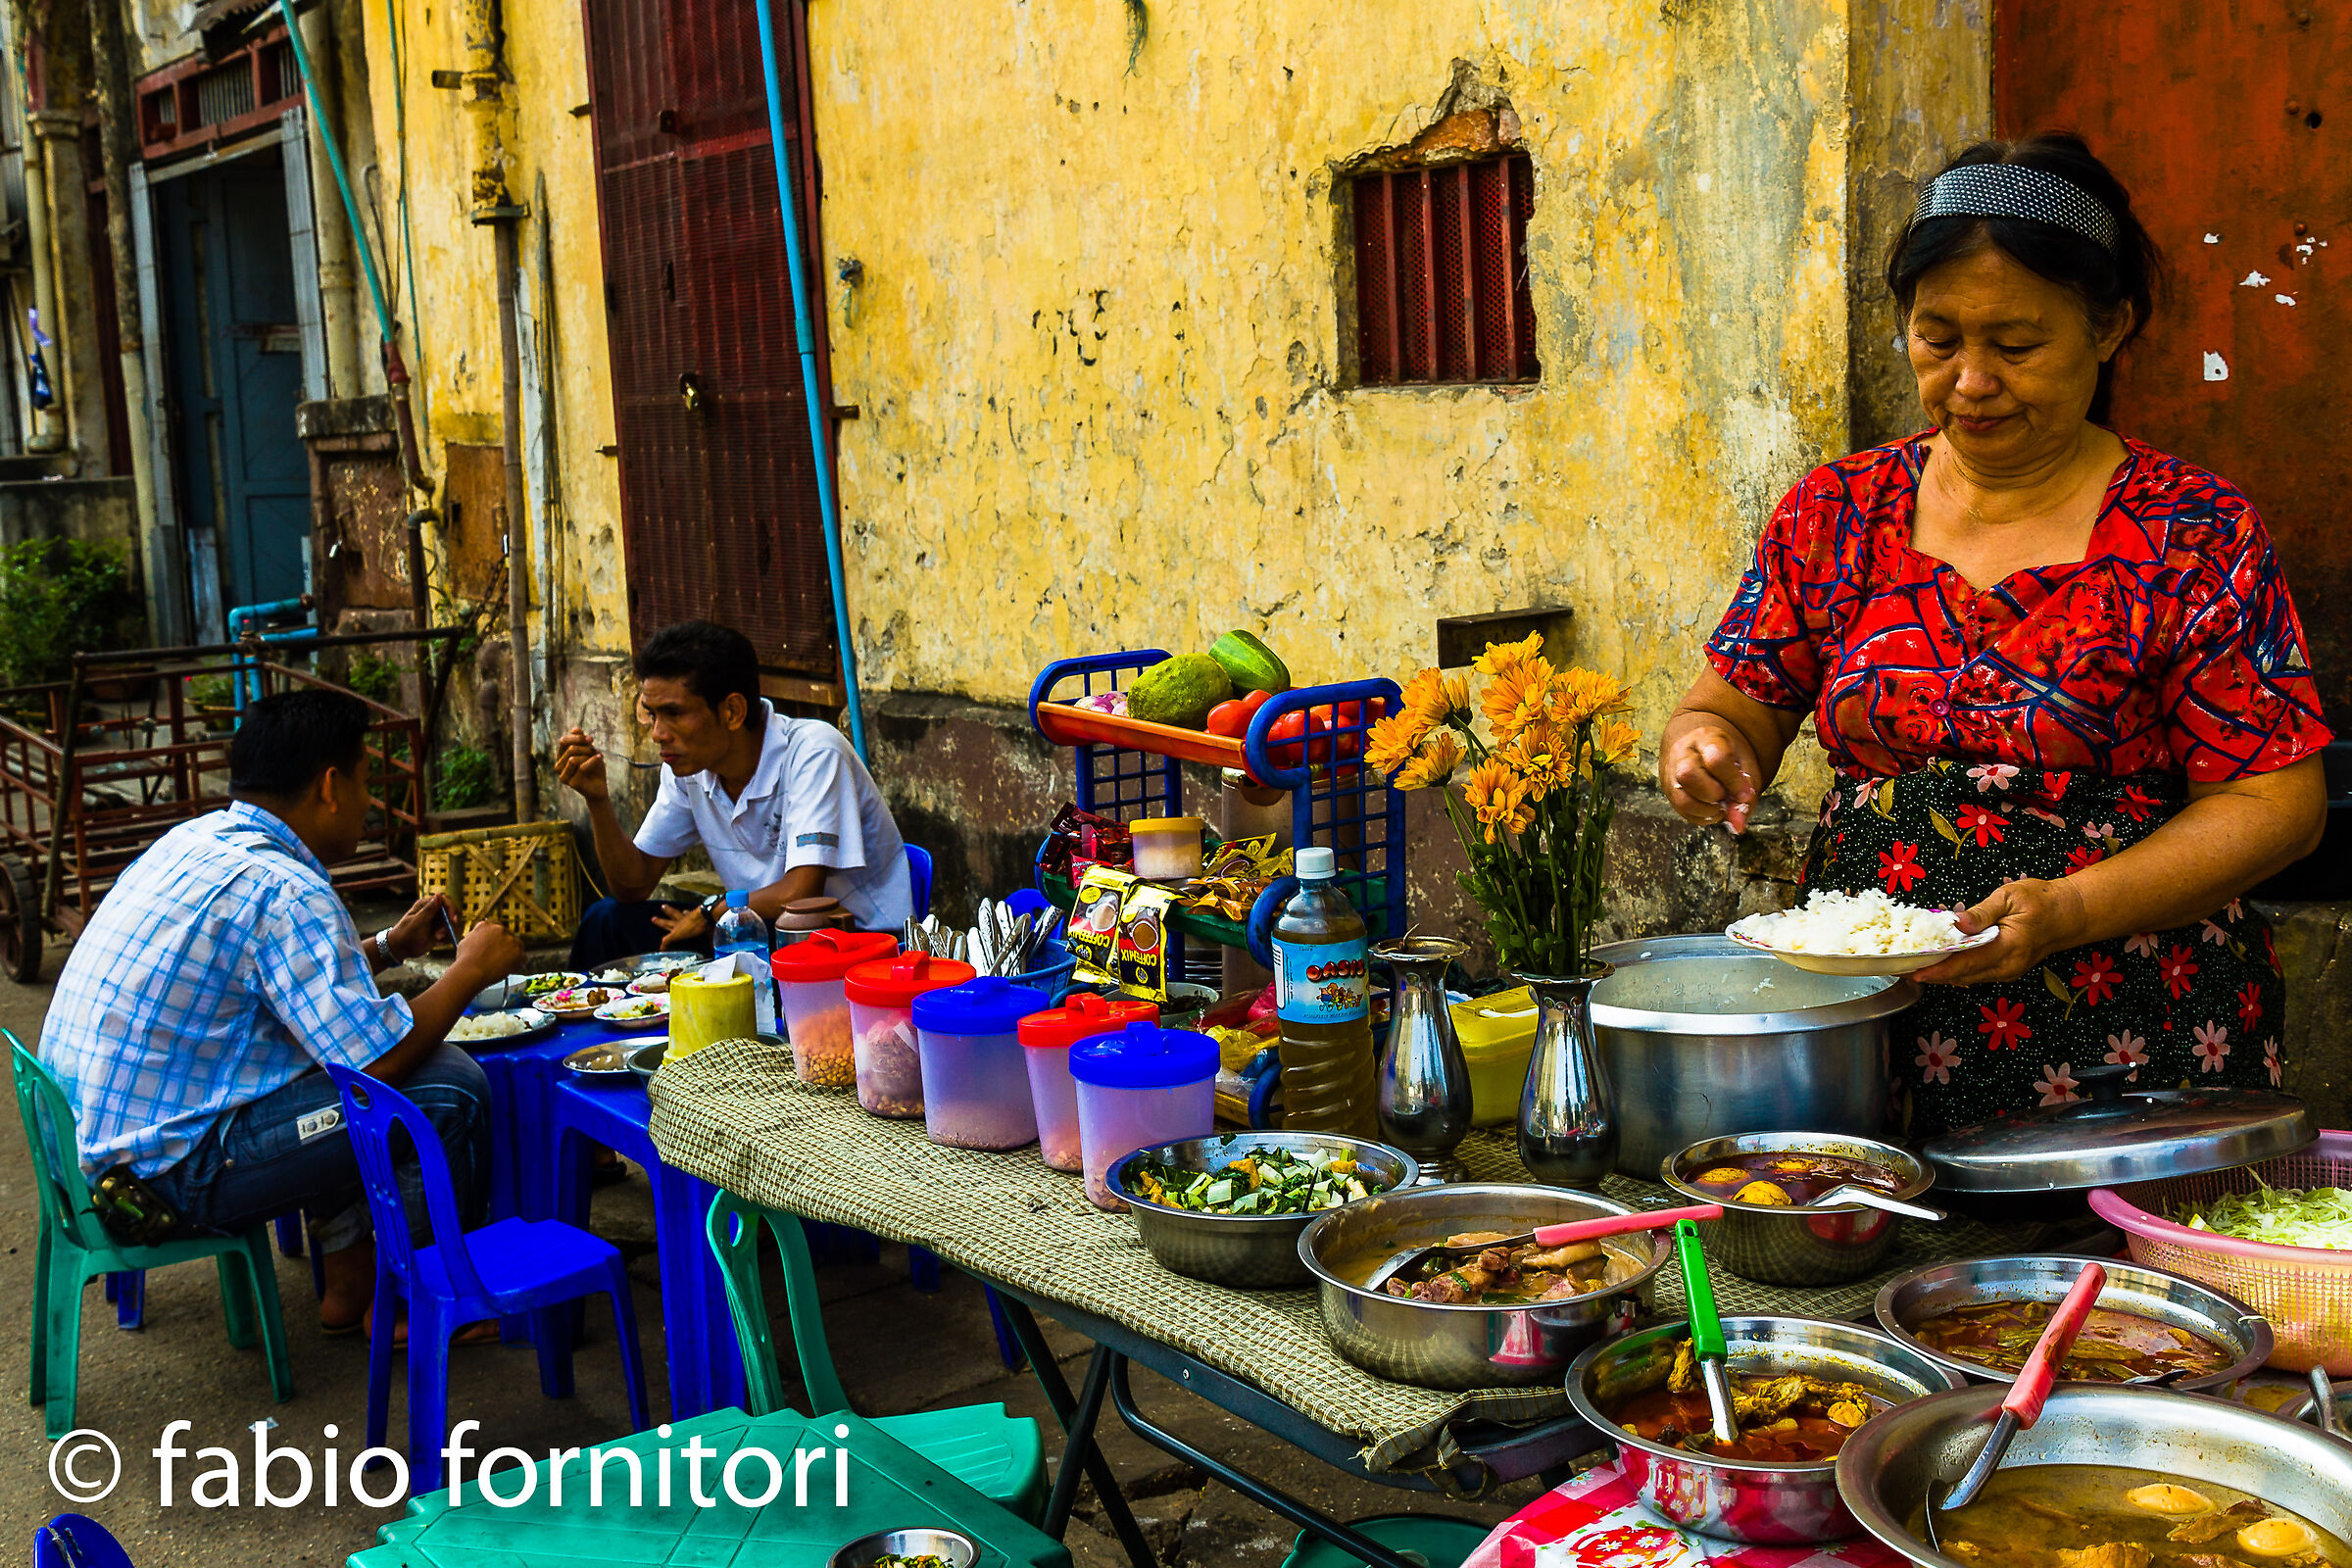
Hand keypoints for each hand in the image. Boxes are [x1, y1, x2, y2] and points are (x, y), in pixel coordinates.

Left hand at [387, 893, 457, 961]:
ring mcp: (437, 922)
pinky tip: (437, 943)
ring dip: (448, 933)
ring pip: (453, 924)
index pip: (445, 901)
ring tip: (436, 939)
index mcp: (426, 905)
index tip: (452, 919)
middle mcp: (434, 911)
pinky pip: (450, 933)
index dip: (451, 909)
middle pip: (452, 913)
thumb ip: (429, 910)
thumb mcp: (417, 922)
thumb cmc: (405, 934)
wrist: (400, 949)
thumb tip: (439, 895)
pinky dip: (447, 939)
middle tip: (441, 934)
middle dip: (450, 924)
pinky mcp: (440, 931)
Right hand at [450, 920, 527, 983]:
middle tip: (499, 958)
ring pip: (517, 946)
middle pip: (508, 936)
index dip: (497, 938)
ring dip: (512, 954)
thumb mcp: (465, 941)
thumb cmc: (465, 961)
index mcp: (487, 925)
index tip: (496, 945)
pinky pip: (523, 958)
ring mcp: (511, 940)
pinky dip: (518, 964)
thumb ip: (476, 936)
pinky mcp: (519, 952)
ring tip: (501, 965)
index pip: (496, 927)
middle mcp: (500, 929)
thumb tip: (479, 937)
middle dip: (505, 946)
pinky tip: (508, 969)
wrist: (471, 972)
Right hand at [554, 726, 608, 802]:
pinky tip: (600, 758)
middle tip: (595, 751)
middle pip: (570, 749)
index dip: (577, 738)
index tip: (591, 739)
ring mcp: (563, 777)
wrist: (600, 787)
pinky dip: (593, 761)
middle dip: (586, 748)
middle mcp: (558, 767)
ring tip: (597, 757)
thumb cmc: (594, 767)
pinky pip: (582, 767)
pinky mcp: (572, 784)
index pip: (563, 741)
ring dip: (588, 756)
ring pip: (573, 758)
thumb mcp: (589, 751)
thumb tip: (575, 729)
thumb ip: (581, 740)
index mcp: (561, 757)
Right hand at [650, 904, 710, 949]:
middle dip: (667, 911)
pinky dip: (698, 917)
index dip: (660, 922)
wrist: (707, 917)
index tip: (653, 919)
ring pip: (685, 914)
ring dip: (683, 912)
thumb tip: (660, 948)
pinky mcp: (702, 919)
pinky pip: (699, 917)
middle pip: (674, 914)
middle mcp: (684, 919)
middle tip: (662, 906)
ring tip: (683, 910)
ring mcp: (693, 917)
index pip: (666, 923)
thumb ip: (668, 940)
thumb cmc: (692, 926)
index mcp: (677, 924)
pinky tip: (700, 918)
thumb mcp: (676, 935)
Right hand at [1661, 720, 1762, 832]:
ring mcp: (1671, 773)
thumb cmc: (1728, 757)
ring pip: (1682, 799)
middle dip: (1713, 794)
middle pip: (1688, 775)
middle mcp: (1682, 753)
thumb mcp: (1744, 765)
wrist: (1701, 747)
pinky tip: (1712, 809)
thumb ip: (1746, 794)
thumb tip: (1737, 826)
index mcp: (1706, 738)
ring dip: (1707, 811)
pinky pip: (1681, 811)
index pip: (1716, 759)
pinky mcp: (1669, 790)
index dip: (1734, 781)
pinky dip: (1702, 817)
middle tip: (1726, 795)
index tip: (1745, 794)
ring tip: (1720, 805)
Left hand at [1913, 877, 2089, 985]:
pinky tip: (1936, 960)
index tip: (1914, 972)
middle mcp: (2007, 966)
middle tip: (1900, 967)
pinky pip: (1974, 973)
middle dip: (1931, 973)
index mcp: (2009, 948)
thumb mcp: (2010, 896)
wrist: (2069, 914)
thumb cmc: (2042, 900)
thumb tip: (1957, 922)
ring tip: (1911, 964)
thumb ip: (1982, 912)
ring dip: (1940, 973)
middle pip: (1962, 975)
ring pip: (1967, 977)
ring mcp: (2006, 972)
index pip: (1967, 963)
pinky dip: (1954, 969)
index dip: (1938, 970)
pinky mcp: (2004, 970)